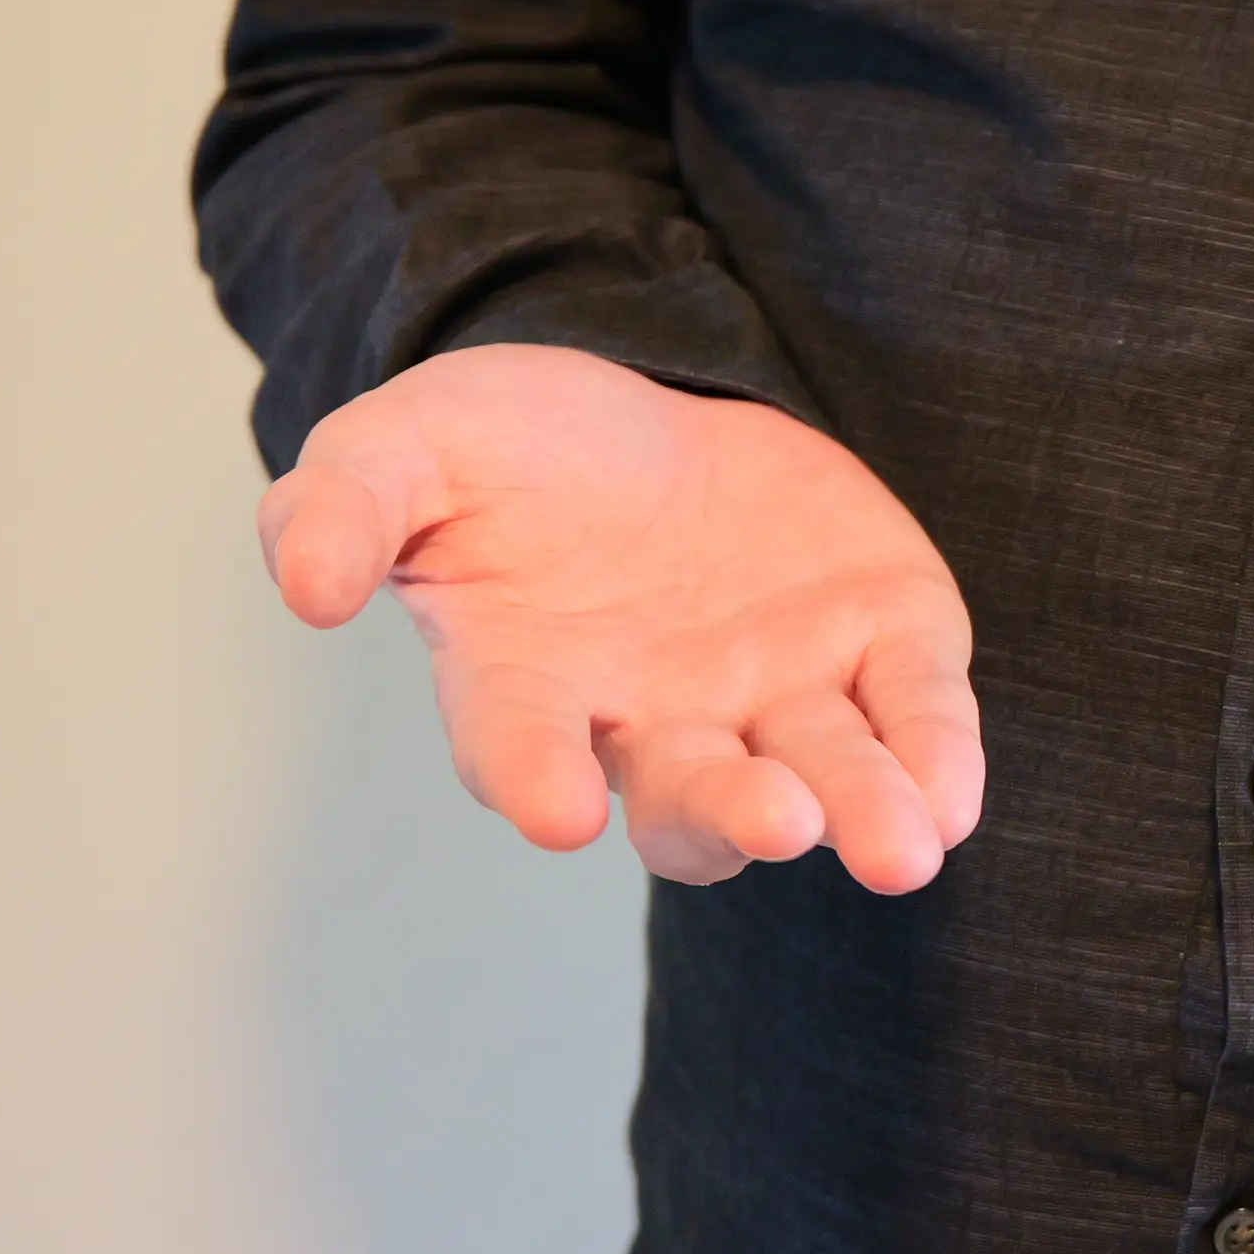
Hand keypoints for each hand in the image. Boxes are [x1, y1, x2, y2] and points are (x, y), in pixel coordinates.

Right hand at [259, 344, 984, 892]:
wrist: (645, 404)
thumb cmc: (509, 452)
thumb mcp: (407, 444)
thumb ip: (346, 505)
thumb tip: (303, 585)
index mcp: (531, 683)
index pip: (522, 747)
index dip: (534, 778)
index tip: (553, 812)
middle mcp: (657, 716)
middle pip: (692, 797)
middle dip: (730, 815)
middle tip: (771, 824)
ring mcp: (774, 689)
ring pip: (818, 775)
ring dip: (857, 812)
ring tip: (896, 848)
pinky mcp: (875, 638)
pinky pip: (911, 710)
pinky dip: (933, 751)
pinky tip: (950, 795)